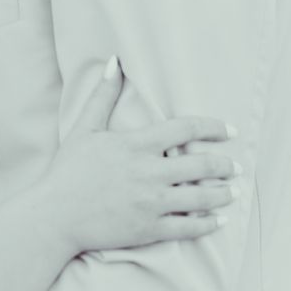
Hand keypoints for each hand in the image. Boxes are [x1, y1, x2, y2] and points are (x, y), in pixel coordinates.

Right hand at [37, 56, 239, 255]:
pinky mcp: (148, 229)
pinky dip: (208, 224)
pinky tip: (219, 221)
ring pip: (201, 198)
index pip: (186, 129)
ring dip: (223, 194)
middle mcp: (149, 172)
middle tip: (236, 167)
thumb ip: (103, 95)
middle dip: (225, 165)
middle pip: (201, 165)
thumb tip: (113, 61)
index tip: (230, 131)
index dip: (213, 127)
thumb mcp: (85, 127)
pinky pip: (188, 228)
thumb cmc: (68, 170)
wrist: (54, 215)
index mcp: (137, 145)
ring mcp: (150, 203)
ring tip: (233, 192)